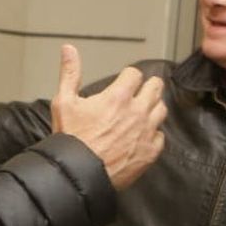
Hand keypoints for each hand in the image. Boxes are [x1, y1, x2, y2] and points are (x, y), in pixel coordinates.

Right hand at [50, 44, 166, 189]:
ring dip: (153, 107)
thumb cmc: (71, 140)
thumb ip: (70, 73)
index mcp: (118, 97)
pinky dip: (153, 134)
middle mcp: (137, 112)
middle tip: (140, 90)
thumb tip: (69, 50)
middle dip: (147, 86)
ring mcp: (146, 133)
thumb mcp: (64, 102)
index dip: (129, 76)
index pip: (135, 74)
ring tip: (142, 111)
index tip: (125, 81)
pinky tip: (142, 135)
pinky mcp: (150, 152)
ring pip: (161, 109)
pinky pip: (161, 136)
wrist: (78, 175)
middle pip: (155, 87)